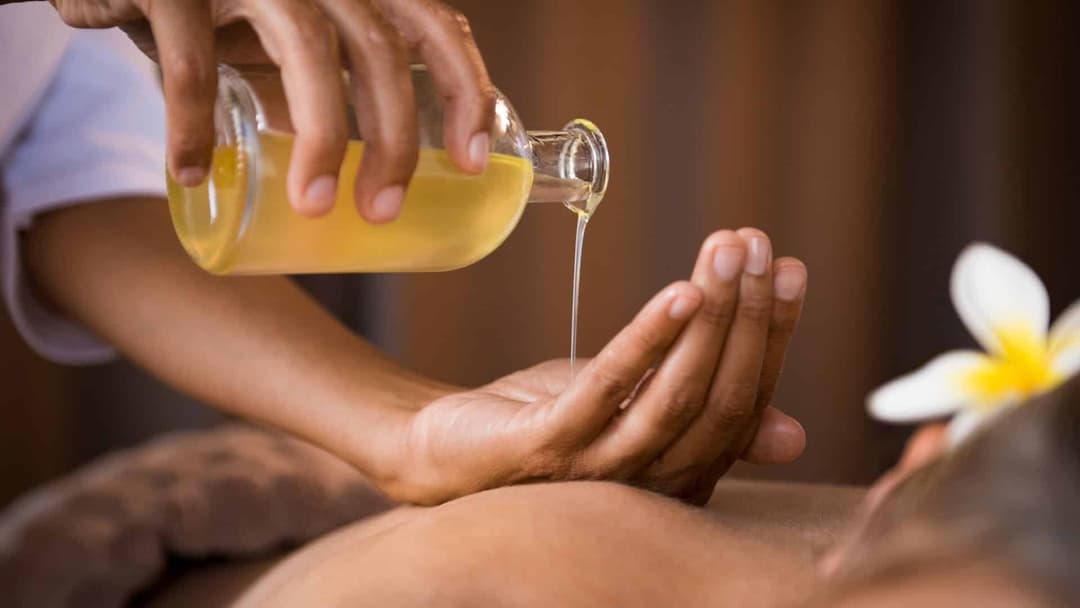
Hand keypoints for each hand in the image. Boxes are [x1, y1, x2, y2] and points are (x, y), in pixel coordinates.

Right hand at [50, 0, 494, 219]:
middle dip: (393, 138)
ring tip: (314, 207)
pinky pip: (192, 62)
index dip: (464, 90)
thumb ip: (324, 83)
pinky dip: (192, 125)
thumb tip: (362, 172)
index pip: (434, 26)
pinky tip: (193, 173)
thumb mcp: (286, 37)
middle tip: (383, 210)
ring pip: (308, 49)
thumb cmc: (219, 6)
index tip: (472, 162)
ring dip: (320, 137)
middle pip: (379, 49)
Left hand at [376, 229, 807, 504]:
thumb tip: (793, 435)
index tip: (789, 268)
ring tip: (726, 252)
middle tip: (758, 244)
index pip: (746, 405)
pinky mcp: (548, 447)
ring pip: (676, 396)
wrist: (448, 451)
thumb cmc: (549, 424)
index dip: (772, 336)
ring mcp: (598, 469)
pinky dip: (648, 340)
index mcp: (681, 474)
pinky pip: (608, 390)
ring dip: (711, 318)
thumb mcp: (636, 414)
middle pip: (721, 400)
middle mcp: (651, 483)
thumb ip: (701, 415)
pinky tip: (679, 291)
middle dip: (749, 316)